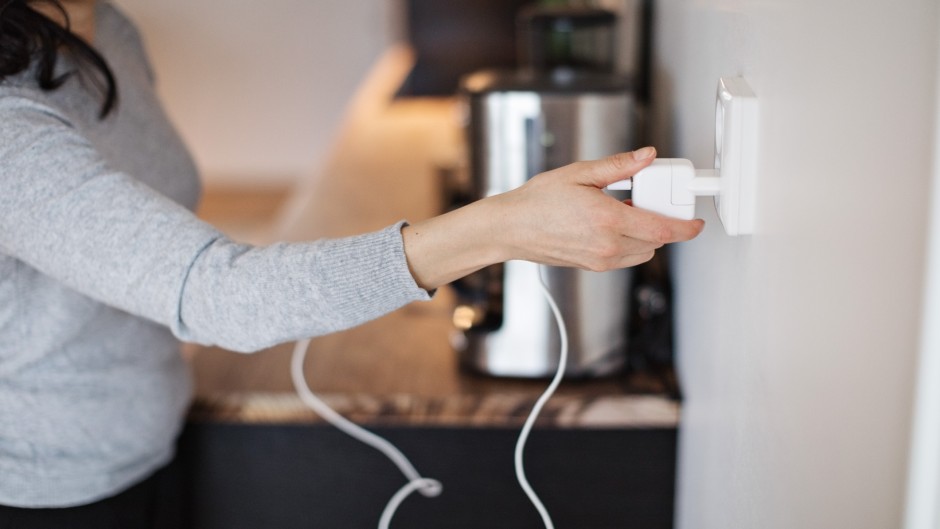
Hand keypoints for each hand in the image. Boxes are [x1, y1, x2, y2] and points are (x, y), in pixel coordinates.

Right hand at [492, 146, 704, 270]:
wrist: (511, 229)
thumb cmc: (538, 201)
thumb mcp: (580, 173)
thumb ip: (619, 166)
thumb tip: (647, 156)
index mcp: (608, 220)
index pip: (663, 229)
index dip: (687, 227)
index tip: (696, 222)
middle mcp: (608, 246)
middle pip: (657, 241)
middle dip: (662, 222)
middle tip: (648, 200)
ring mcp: (601, 260)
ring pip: (644, 252)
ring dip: (646, 234)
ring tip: (625, 211)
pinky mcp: (594, 266)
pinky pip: (627, 258)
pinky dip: (630, 243)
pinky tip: (613, 224)